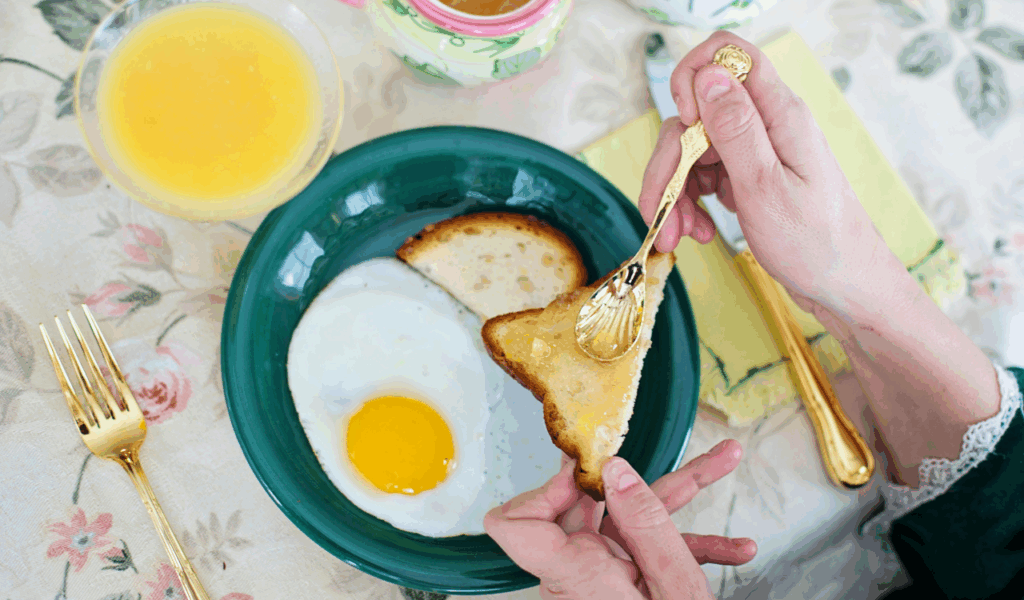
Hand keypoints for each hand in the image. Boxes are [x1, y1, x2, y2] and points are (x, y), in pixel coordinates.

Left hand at [484, 440, 754, 598]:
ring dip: (679, 499)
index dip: (545, 488)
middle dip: (640, 478)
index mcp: (576, 576)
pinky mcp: (617, 584)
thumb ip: (648, 526)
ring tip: (723, 467)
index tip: (588, 471)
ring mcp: (597, 579)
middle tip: (685, 454)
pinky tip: (733, 549)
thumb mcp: (675, 588)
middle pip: (585, 506)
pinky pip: (641, 550)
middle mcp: (576, 575)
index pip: (514, 523)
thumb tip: (616, 470)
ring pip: (625, 521)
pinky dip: (686, 544)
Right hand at [639, 31, 910, 323]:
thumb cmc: (816, 244)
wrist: (844, 289)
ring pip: (694, 150)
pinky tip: (697, 231)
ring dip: (675, 192)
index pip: (729, 56)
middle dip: (670, 163)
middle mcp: (767, 125)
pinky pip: (705, 176)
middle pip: (696, 116)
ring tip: (679, 235)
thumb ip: (735, 129)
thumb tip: (707, 76)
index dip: (693, 77)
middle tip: (659, 213)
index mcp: (779, 115)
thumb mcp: (765, 188)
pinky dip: (691, 203)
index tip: (682, 124)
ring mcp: (757, 151)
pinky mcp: (750, 176)